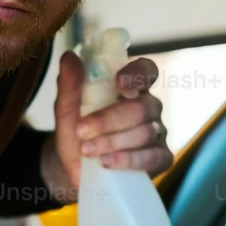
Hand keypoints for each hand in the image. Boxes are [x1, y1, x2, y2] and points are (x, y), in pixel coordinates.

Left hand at [45, 49, 172, 196]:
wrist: (72, 168)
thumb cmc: (76, 133)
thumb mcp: (66, 110)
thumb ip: (69, 85)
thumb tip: (69, 57)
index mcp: (131, 89)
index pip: (146, 71)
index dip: (137, 74)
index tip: (118, 82)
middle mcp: (148, 108)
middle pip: (141, 107)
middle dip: (109, 119)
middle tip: (82, 130)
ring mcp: (156, 133)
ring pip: (145, 133)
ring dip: (112, 141)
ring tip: (86, 149)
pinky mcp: (159, 158)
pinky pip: (154, 157)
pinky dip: (129, 160)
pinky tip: (107, 162)